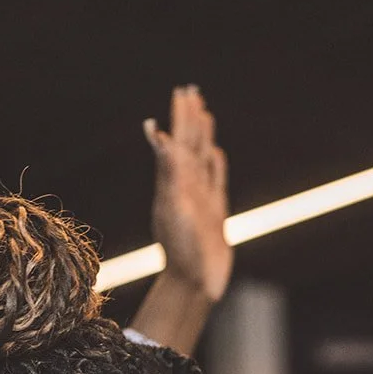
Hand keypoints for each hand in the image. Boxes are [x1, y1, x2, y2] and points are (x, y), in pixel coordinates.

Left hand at [145, 86, 232, 302]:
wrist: (193, 282)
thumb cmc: (181, 249)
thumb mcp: (173, 207)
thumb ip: (167, 171)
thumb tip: (156, 134)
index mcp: (176, 181)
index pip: (178, 140)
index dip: (180, 116)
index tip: (182, 92)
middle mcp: (186, 186)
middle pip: (190, 143)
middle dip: (190, 118)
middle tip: (191, 90)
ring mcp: (201, 198)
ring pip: (202, 158)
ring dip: (202, 135)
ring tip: (204, 113)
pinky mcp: (214, 212)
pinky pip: (216, 180)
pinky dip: (216, 164)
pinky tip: (215, 153)